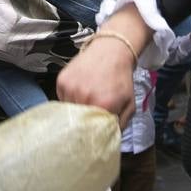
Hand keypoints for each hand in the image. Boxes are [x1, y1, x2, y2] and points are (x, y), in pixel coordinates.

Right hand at [56, 8, 150, 124]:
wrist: (111, 50)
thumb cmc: (121, 78)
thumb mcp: (129, 104)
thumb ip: (120, 126)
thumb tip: (107, 140)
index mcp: (103, 105)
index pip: (91, 132)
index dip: (92, 134)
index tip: (93, 134)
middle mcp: (84, 97)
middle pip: (77, 123)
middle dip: (83, 123)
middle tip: (88, 120)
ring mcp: (71, 88)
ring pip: (67, 112)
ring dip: (74, 112)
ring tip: (84, 103)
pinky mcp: (61, 81)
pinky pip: (61, 99)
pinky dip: (68, 100)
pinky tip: (79, 92)